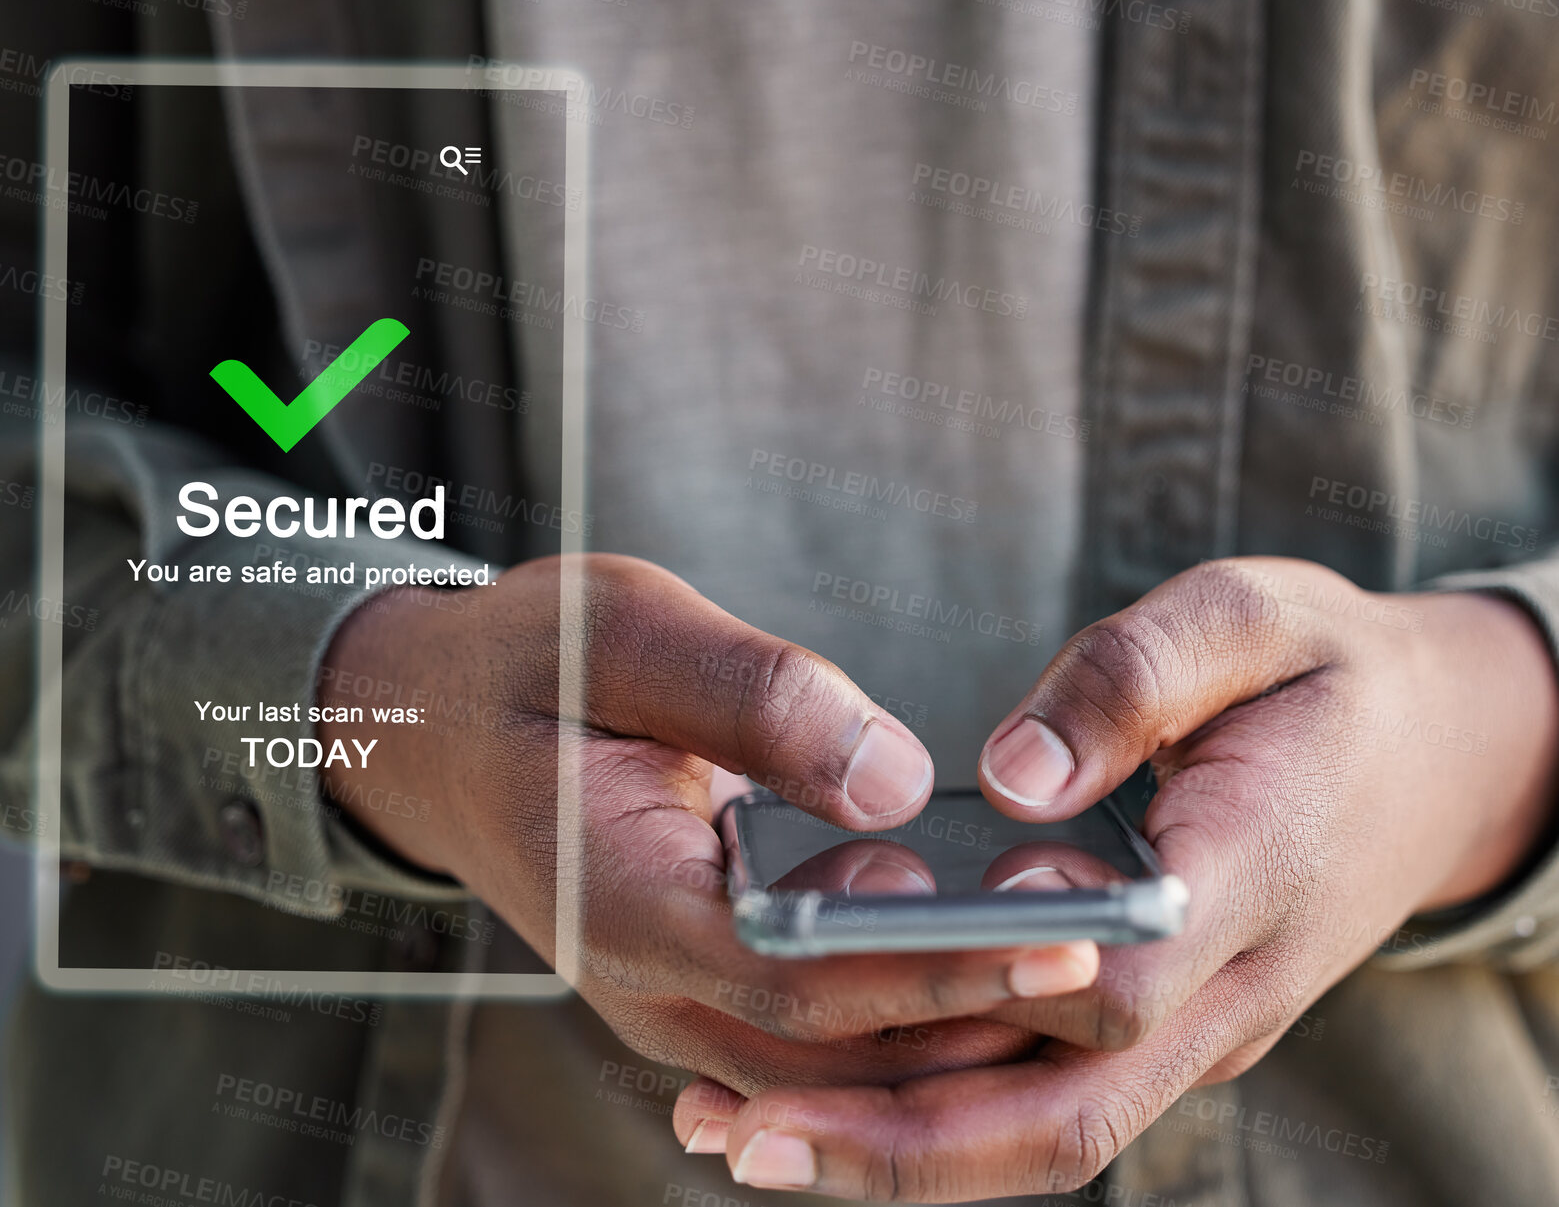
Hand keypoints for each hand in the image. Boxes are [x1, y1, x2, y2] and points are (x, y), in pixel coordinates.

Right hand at [317, 554, 1096, 1109]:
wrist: (430, 724)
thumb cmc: (523, 665)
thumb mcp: (621, 634)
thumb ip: (752, 700)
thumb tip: (895, 781)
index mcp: (620, 899)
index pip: (802, 974)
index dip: (940, 968)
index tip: (1069, 942)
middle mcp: (647, 981)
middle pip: (840, 1048)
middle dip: (986, 1014)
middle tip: (1131, 960)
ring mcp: (670, 996)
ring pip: (839, 1061)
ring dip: (963, 1028)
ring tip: (1098, 966)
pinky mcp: (698, 979)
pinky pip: (820, 1034)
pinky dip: (913, 1010)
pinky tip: (1004, 966)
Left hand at [673, 557, 1558, 1196]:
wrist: (1439, 750)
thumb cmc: (1325, 672)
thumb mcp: (1249, 617)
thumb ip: (1133, 681)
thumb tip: (1011, 777)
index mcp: (1256, 873)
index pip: (1119, 977)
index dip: (995, 979)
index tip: (856, 969)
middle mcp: (1230, 987)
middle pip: (1064, 1111)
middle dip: (903, 1143)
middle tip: (747, 1140)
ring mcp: (1203, 1024)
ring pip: (1051, 1132)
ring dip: (904, 1155)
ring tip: (748, 1140)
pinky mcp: (1171, 1025)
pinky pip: (1054, 1099)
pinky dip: (947, 1121)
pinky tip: (837, 1102)